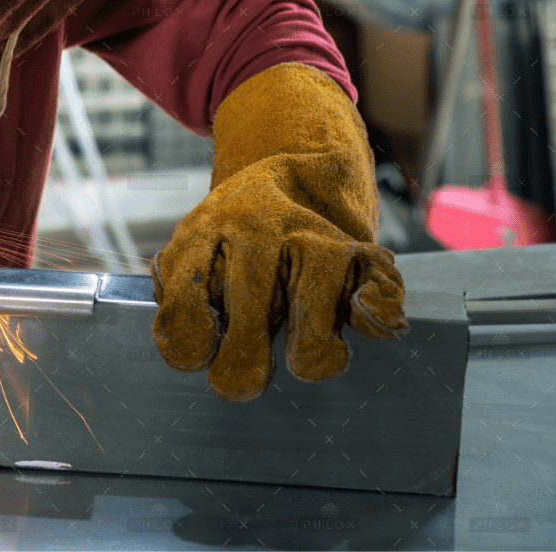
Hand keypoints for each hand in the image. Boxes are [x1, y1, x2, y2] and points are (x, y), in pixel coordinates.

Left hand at [149, 63, 408, 400]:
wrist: (298, 175)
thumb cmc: (234, 239)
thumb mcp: (189, 256)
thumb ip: (179, 304)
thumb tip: (187, 351)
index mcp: (206, 232)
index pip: (188, 298)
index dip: (190, 343)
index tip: (197, 358)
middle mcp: (258, 230)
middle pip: (249, 317)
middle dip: (243, 365)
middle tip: (240, 380)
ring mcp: (313, 240)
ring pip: (312, 327)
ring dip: (307, 350)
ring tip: (299, 350)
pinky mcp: (361, 252)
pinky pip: (376, 298)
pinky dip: (374, 317)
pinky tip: (355, 312)